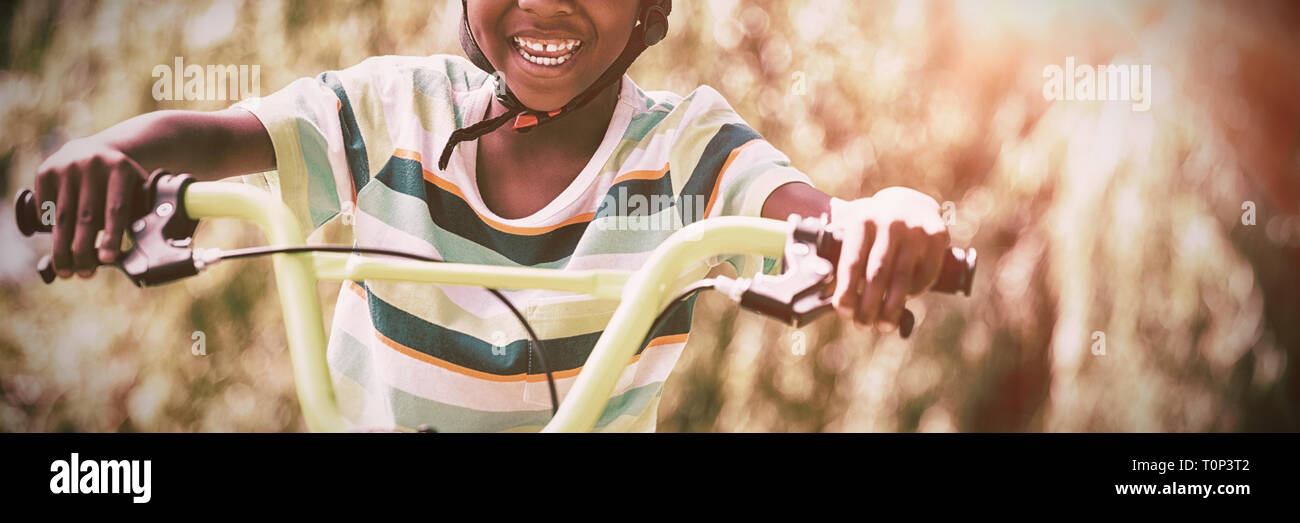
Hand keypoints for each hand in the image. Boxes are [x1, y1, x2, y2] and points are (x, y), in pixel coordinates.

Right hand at [34, 137, 147, 278]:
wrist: (92, 149)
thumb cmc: (119, 181)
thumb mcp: (135, 187)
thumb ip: (141, 211)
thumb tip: (150, 246)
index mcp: (121, 169)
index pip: (116, 209)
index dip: (111, 236)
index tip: (107, 260)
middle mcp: (93, 164)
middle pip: (86, 217)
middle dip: (83, 250)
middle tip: (85, 274)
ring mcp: (67, 166)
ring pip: (63, 217)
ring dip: (63, 248)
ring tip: (67, 271)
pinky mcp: (46, 171)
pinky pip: (46, 208)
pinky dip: (50, 228)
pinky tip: (57, 244)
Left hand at [828, 187, 949, 331]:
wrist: (910, 201)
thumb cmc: (873, 227)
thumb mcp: (854, 231)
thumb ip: (839, 256)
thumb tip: (824, 294)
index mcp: (862, 220)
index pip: (852, 261)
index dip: (848, 290)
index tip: (843, 312)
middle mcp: (890, 222)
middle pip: (878, 273)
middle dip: (869, 304)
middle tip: (862, 325)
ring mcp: (915, 229)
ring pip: (903, 277)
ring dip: (892, 307)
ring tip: (884, 325)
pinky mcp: (937, 236)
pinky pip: (926, 273)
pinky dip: (916, 292)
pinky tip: (906, 301)